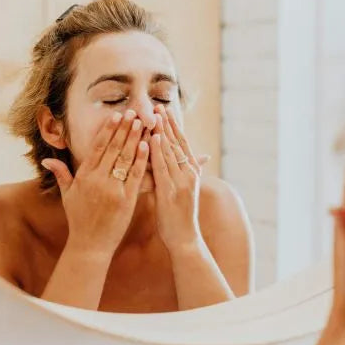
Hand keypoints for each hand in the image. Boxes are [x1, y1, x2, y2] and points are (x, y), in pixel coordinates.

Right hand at [41, 110, 149, 254]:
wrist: (90, 245)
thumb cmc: (79, 219)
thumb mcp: (67, 196)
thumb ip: (61, 175)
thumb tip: (47, 160)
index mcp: (84, 176)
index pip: (97, 147)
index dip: (108, 130)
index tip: (116, 115)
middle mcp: (98, 180)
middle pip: (113, 148)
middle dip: (124, 129)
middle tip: (134, 112)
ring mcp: (113, 189)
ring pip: (125, 158)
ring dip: (135, 138)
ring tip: (143, 123)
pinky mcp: (127, 200)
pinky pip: (135, 175)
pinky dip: (141, 159)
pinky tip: (146, 145)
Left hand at [150, 105, 202, 250]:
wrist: (185, 239)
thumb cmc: (180, 216)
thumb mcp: (185, 191)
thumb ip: (182, 173)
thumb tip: (182, 160)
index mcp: (192, 172)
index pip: (182, 143)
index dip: (174, 126)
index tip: (165, 110)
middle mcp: (189, 174)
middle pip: (177, 143)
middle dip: (167, 124)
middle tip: (157, 105)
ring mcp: (181, 182)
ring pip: (170, 152)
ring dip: (162, 132)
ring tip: (153, 115)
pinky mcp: (171, 191)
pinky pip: (163, 168)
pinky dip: (158, 152)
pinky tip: (152, 139)